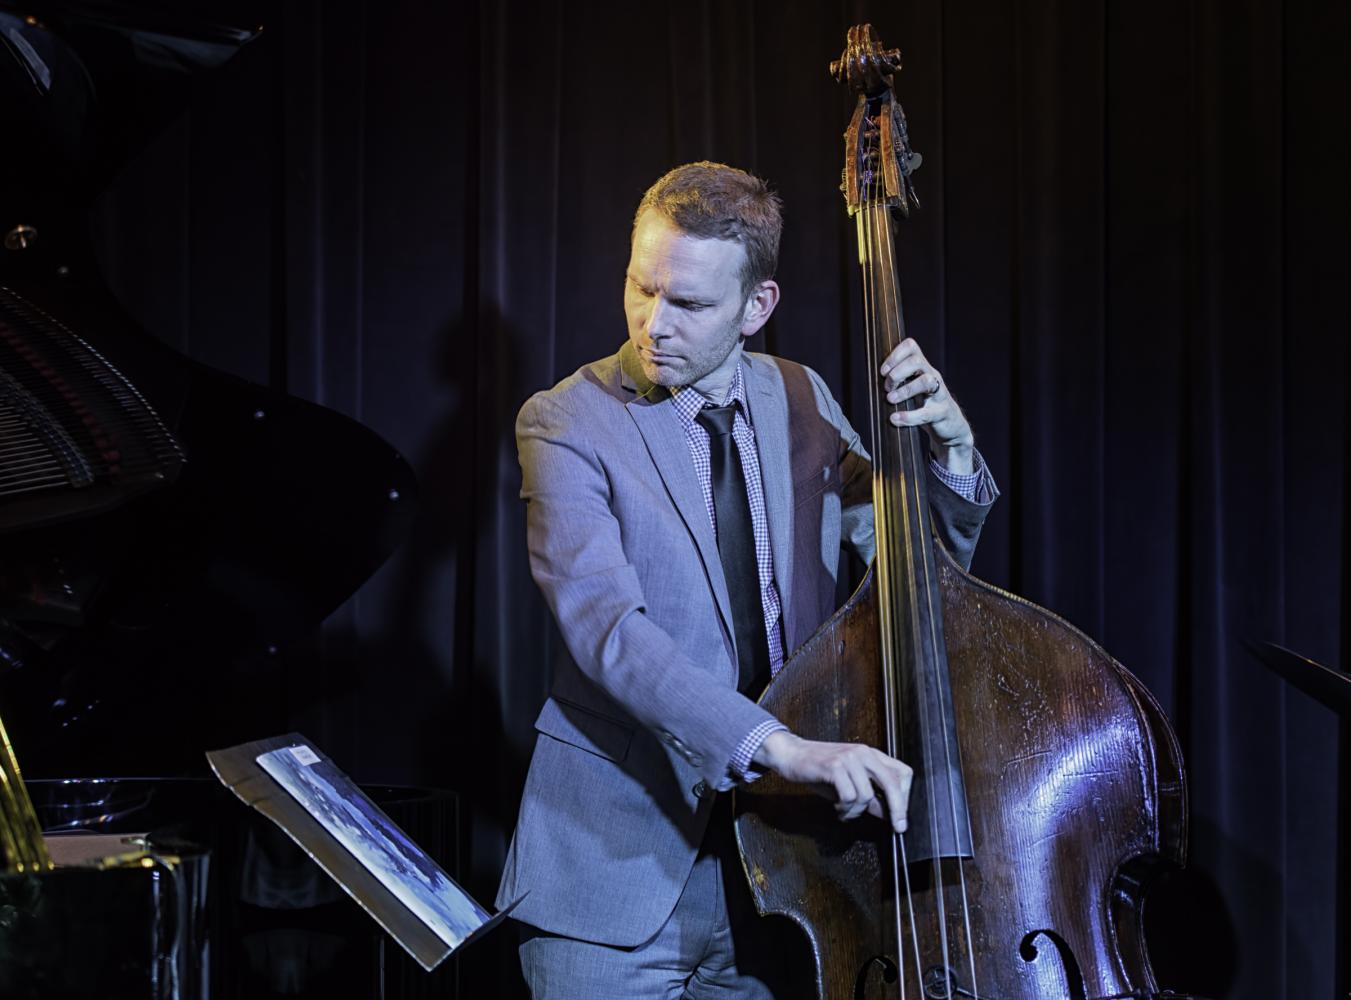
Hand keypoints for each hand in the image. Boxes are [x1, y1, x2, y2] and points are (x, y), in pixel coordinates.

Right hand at [753, 731, 911, 832]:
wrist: (791, 754)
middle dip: (898, 808)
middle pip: (893, 781)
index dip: (906, 796)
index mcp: (871, 755)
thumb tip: (887, 814)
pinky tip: (837, 807)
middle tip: (898, 827)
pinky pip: (849, 796)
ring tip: (845, 811)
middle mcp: (863, 753)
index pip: (902, 773)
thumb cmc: (820, 769)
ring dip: (856, 811)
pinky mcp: (834, 765)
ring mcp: (849, 758)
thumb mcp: (849, 781)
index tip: (901, 815)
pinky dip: (844, 809)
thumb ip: (869, 795)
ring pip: (867, 795)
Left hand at [879, 338, 974, 474]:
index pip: (911, 347)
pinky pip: (927, 412)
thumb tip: (869, 382)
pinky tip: (895, 419)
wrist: (950, 426)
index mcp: (922, 368)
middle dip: (897, 373)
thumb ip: (896, 383)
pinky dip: (909, 416)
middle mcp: (932, 376)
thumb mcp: (911, 390)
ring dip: (905, 390)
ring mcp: (940, 393)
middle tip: (887, 388)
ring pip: (926, 381)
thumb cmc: (924, 405)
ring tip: (891, 399)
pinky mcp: (942, 412)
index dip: (895, 355)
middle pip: (917, 362)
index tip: (882, 371)